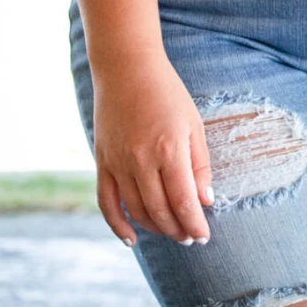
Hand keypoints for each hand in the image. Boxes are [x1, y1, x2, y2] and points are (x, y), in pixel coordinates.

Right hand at [90, 50, 212, 245]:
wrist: (126, 67)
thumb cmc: (166, 92)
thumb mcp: (193, 124)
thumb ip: (200, 165)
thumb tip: (205, 201)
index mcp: (169, 150)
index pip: (184, 202)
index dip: (195, 225)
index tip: (203, 236)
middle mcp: (141, 160)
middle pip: (161, 211)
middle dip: (179, 230)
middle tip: (191, 237)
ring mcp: (118, 162)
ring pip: (137, 210)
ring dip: (156, 228)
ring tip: (171, 232)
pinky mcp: (102, 161)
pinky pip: (107, 202)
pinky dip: (117, 224)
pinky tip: (130, 239)